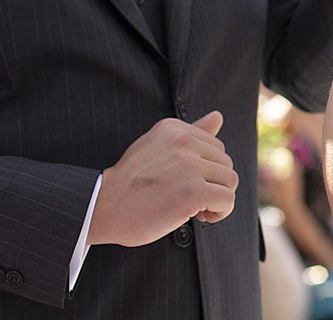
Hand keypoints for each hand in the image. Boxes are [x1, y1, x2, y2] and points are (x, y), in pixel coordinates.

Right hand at [88, 112, 238, 246]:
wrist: (103, 207)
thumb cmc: (131, 183)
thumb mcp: (157, 147)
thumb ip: (191, 132)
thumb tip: (218, 115)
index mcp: (175, 128)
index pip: (216, 147)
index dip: (207, 171)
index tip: (188, 185)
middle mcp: (183, 141)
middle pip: (226, 164)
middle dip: (214, 185)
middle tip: (193, 201)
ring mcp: (188, 165)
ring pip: (230, 180)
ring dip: (218, 199)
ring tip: (197, 210)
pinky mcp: (192, 191)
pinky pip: (227, 199)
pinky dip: (220, 212)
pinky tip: (202, 217)